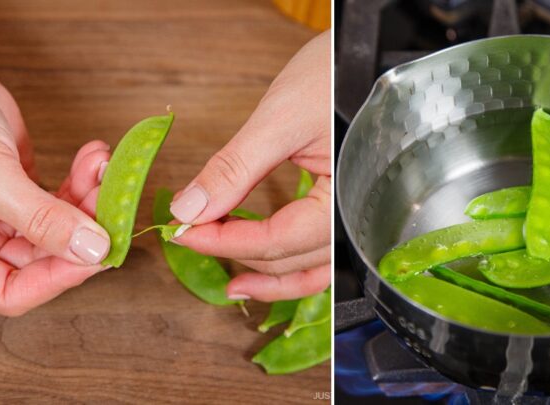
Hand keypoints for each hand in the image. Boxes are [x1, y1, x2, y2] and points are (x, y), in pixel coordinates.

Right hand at [0, 51, 112, 314]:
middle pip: (42, 262)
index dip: (57, 279)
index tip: (99, 255)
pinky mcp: (19, 191)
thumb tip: (92, 251)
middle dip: (83, 234)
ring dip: (89, 204)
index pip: (9, 294)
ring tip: (104, 170)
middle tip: (115, 207)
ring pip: (59, 230)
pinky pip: (60, 201)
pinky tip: (95, 158)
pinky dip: (82, 183)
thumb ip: (41, 219)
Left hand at [169, 31, 329, 301]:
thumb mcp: (279, 120)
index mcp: (345, 200)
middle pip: (291, 260)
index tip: (182, 230)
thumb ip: (235, 170)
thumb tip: (190, 209)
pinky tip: (267, 265)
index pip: (276, 240)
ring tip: (233, 284)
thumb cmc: (337, 75)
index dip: (223, 241)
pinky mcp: (347, 204)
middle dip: (238, 255)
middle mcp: (355, 217)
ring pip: (312, 268)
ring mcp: (354, 214)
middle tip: (190, 236)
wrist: (367, 54)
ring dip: (271, 278)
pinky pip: (322, 251)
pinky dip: (294, 264)